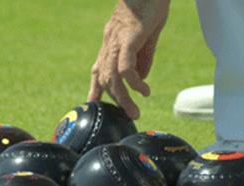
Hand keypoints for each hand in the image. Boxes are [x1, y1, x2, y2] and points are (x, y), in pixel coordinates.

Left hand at [88, 0, 168, 118]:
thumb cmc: (148, 5)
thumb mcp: (146, 36)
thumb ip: (143, 57)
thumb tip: (141, 79)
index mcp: (110, 44)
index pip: (97, 71)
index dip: (95, 90)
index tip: (95, 106)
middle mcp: (108, 45)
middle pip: (104, 79)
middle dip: (114, 101)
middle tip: (129, 115)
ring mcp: (115, 42)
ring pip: (113, 78)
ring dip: (123, 98)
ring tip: (135, 112)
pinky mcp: (127, 39)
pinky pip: (125, 67)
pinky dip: (134, 82)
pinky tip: (144, 90)